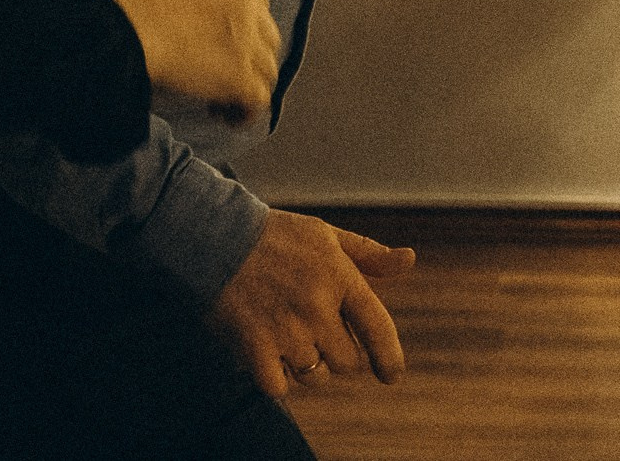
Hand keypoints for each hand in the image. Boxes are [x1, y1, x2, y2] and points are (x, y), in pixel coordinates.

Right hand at [93, 0, 279, 123]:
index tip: (232, 45)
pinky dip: (244, 113)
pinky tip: (225, 117)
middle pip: (267, 40)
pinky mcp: (240, 76)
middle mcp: (246, 7)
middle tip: (226, 75)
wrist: (122, 25)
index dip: (246, 30)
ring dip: (247, 88)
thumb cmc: (127, 6)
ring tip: (221, 101)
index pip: (259, 5)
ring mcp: (247, 42)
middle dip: (251, 59)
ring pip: (267, 72)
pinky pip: (258, 101)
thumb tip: (196, 24)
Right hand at [210, 210, 414, 398]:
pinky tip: (267, 356)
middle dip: (335, 353)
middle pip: (347, 362)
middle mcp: (316, 306)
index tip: (389, 375)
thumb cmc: (272, 235)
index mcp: (339, 277)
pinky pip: (279, 387)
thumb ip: (368, 254)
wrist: (210, 233)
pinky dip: (275, 378)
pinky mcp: (253, 345)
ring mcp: (285, 328)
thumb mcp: (324, 235)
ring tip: (285, 338)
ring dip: (304, 365)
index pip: (380, 331)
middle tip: (313, 334)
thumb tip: (409, 260)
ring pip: (315, 376)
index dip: (390, 360)